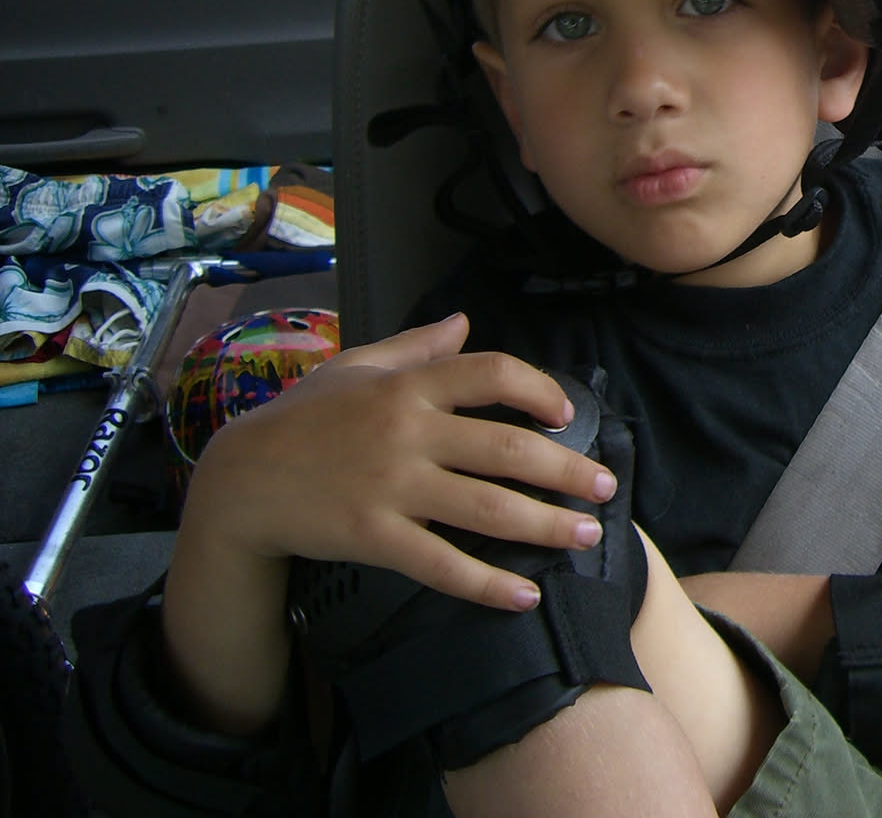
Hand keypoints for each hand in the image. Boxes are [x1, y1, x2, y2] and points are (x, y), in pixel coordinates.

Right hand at [184, 313, 618, 611]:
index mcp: (409, 386)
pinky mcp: (374, 537)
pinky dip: (487, 583)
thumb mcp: (354, 367)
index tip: (567, 415)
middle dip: (567, 471)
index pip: (492, 373)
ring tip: (586, 536)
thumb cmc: (301, 419)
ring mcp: (392, 487)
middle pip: (508, 448)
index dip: (539, 390)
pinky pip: (442, 564)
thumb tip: (463, 322)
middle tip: (605, 489)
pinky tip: (524, 595)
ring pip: (488, 508)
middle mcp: (408, 432)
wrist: (239, 482)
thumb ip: (414, 346)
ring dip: (546, 525)